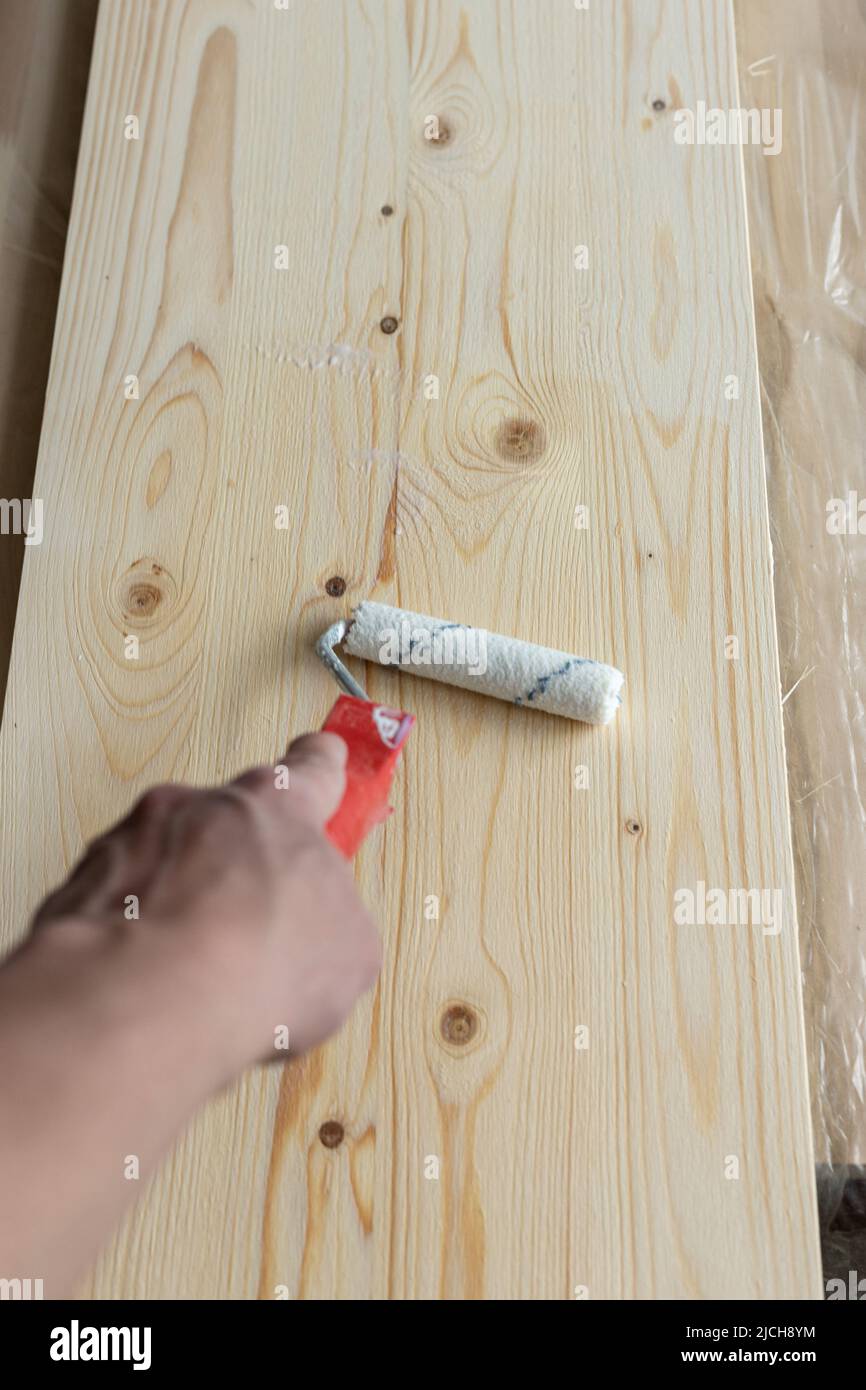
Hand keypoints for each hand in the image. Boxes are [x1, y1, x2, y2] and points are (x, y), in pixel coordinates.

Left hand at [29, 732, 380, 1074]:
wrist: (150, 995)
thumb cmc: (257, 959)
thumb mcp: (348, 952)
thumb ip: (336, 920)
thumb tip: (320, 936)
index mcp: (279, 806)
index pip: (310, 769)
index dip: (320, 767)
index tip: (324, 757)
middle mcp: (201, 804)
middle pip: (230, 821)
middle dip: (241, 864)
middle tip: (255, 921)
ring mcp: (132, 838)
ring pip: (168, 863)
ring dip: (183, 903)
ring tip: (200, 974)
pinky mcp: (80, 882)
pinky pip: (118, 903)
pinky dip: (135, 936)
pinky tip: (154, 986)